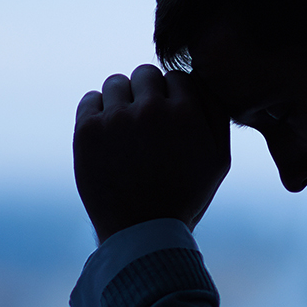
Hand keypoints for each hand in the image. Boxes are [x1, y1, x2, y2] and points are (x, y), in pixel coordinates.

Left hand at [74, 64, 230, 242]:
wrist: (141, 233)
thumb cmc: (185, 196)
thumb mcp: (219, 160)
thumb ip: (216, 113)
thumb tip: (201, 79)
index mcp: (186, 113)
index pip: (177, 77)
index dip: (174, 97)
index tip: (169, 120)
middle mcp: (150, 110)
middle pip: (145, 73)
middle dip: (147, 93)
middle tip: (147, 124)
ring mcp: (115, 119)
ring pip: (116, 83)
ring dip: (121, 100)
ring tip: (126, 130)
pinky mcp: (87, 131)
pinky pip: (90, 99)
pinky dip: (97, 113)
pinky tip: (107, 136)